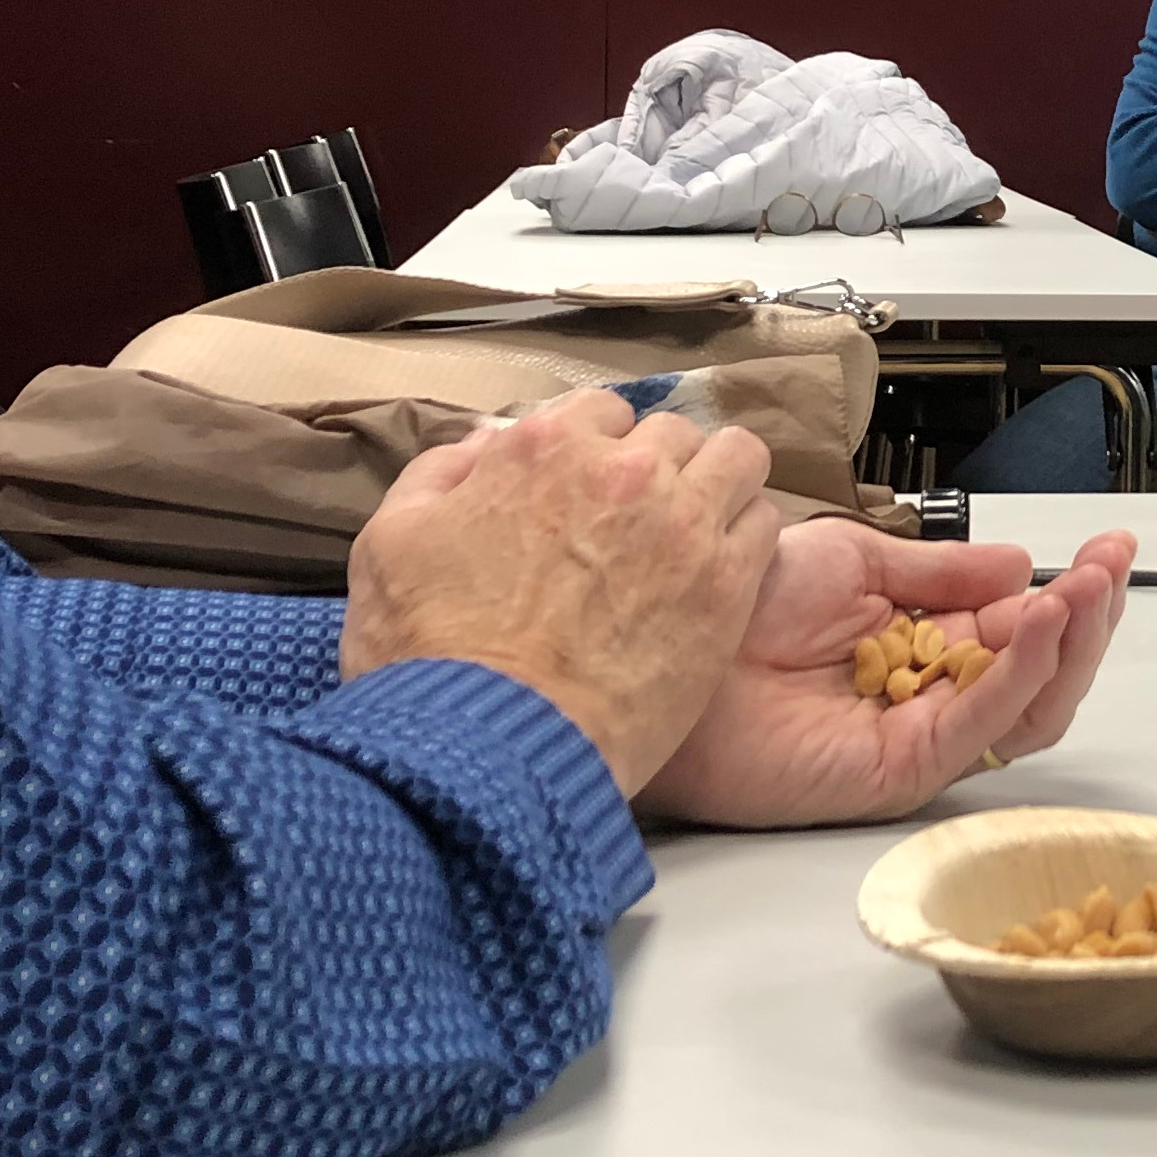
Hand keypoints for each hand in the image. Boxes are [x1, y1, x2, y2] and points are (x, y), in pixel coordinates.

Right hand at [343, 389, 780, 799]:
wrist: (491, 744)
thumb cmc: (430, 654)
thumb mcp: (391, 545)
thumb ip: (439, 476)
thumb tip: (484, 442)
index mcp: (542, 448)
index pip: (600, 412)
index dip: (597, 451)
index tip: (591, 494)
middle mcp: (624, 469)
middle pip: (673, 433)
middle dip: (660, 467)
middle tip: (642, 525)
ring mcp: (683, 522)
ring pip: (737, 459)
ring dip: (718, 484)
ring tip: (697, 533)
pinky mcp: (726, 583)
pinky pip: (765, 522)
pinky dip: (746, 536)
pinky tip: (720, 573)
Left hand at [642, 522, 1136, 828]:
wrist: (671, 650)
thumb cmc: (736, 607)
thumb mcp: (855, 560)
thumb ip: (942, 571)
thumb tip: (1019, 566)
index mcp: (921, 645)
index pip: (1020, 629)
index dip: (1070, 592)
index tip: (1106, 550)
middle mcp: (930, 695)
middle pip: (1041, 674)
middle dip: (1087, 617)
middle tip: (1111, 567)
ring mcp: (921, 736)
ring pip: (1029, 708)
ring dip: (1069, 645)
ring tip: (1086, 589)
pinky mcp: (902, 770)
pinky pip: (982, 725)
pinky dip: (1020, 672)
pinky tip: (1036, 617)